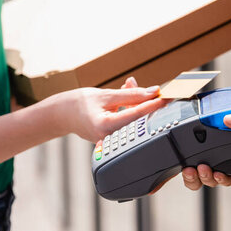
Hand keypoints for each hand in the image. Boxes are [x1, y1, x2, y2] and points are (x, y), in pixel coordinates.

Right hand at [51, 78, 165, 142]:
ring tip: (143, 89)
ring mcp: (112, 140)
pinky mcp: (114, 138)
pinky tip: (130, 94)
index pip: (136, 115)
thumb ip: (131, 94)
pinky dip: (132, 109)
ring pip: (134, 121)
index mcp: (105, 126)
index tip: (167, 98)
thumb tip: (153, 92)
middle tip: (162, 93)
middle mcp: (109, 137)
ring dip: (140, 105)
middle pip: (138, 120)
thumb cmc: (80, 103)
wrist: (63, 114)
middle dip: (149, 104)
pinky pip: (128, 123)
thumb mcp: (107, 95)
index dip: (154, 105)